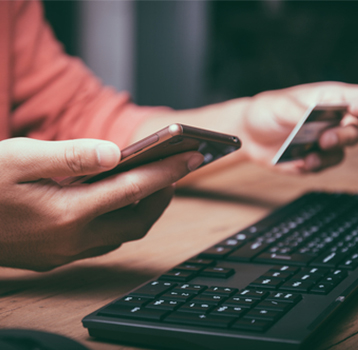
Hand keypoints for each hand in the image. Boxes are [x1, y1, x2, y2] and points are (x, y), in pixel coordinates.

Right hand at [0, 138, 203, 270]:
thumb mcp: (19, 158)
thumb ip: (71, 156)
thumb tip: (116, 152)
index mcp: (68, 212)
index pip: (135, 189)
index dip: (168, 170)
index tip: (193, 155)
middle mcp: (73, 239)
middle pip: (138, 220)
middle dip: (165, 194)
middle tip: (177, 169)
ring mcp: (66, 252)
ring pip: (124, 234)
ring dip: (145, 209)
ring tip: (155, 183)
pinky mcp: (59, 255)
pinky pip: (105, 240)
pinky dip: (122, 220)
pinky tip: (121, 202)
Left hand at [241, 81, 357, 172]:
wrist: (248, 134)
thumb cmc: (266, 111)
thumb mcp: (279, 105)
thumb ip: (298, 112)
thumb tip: (310, 119)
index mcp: (331, 99)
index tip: (356, 110)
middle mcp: (333, 122)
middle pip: (356, 131)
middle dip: (344, 137)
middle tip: (325, 139)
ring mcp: (323, 143)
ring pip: (339, 153)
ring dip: (327, 157)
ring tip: (309, 158)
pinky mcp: (312, 160)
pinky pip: (320, 167)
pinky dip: (311, 166)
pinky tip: (298, 163)